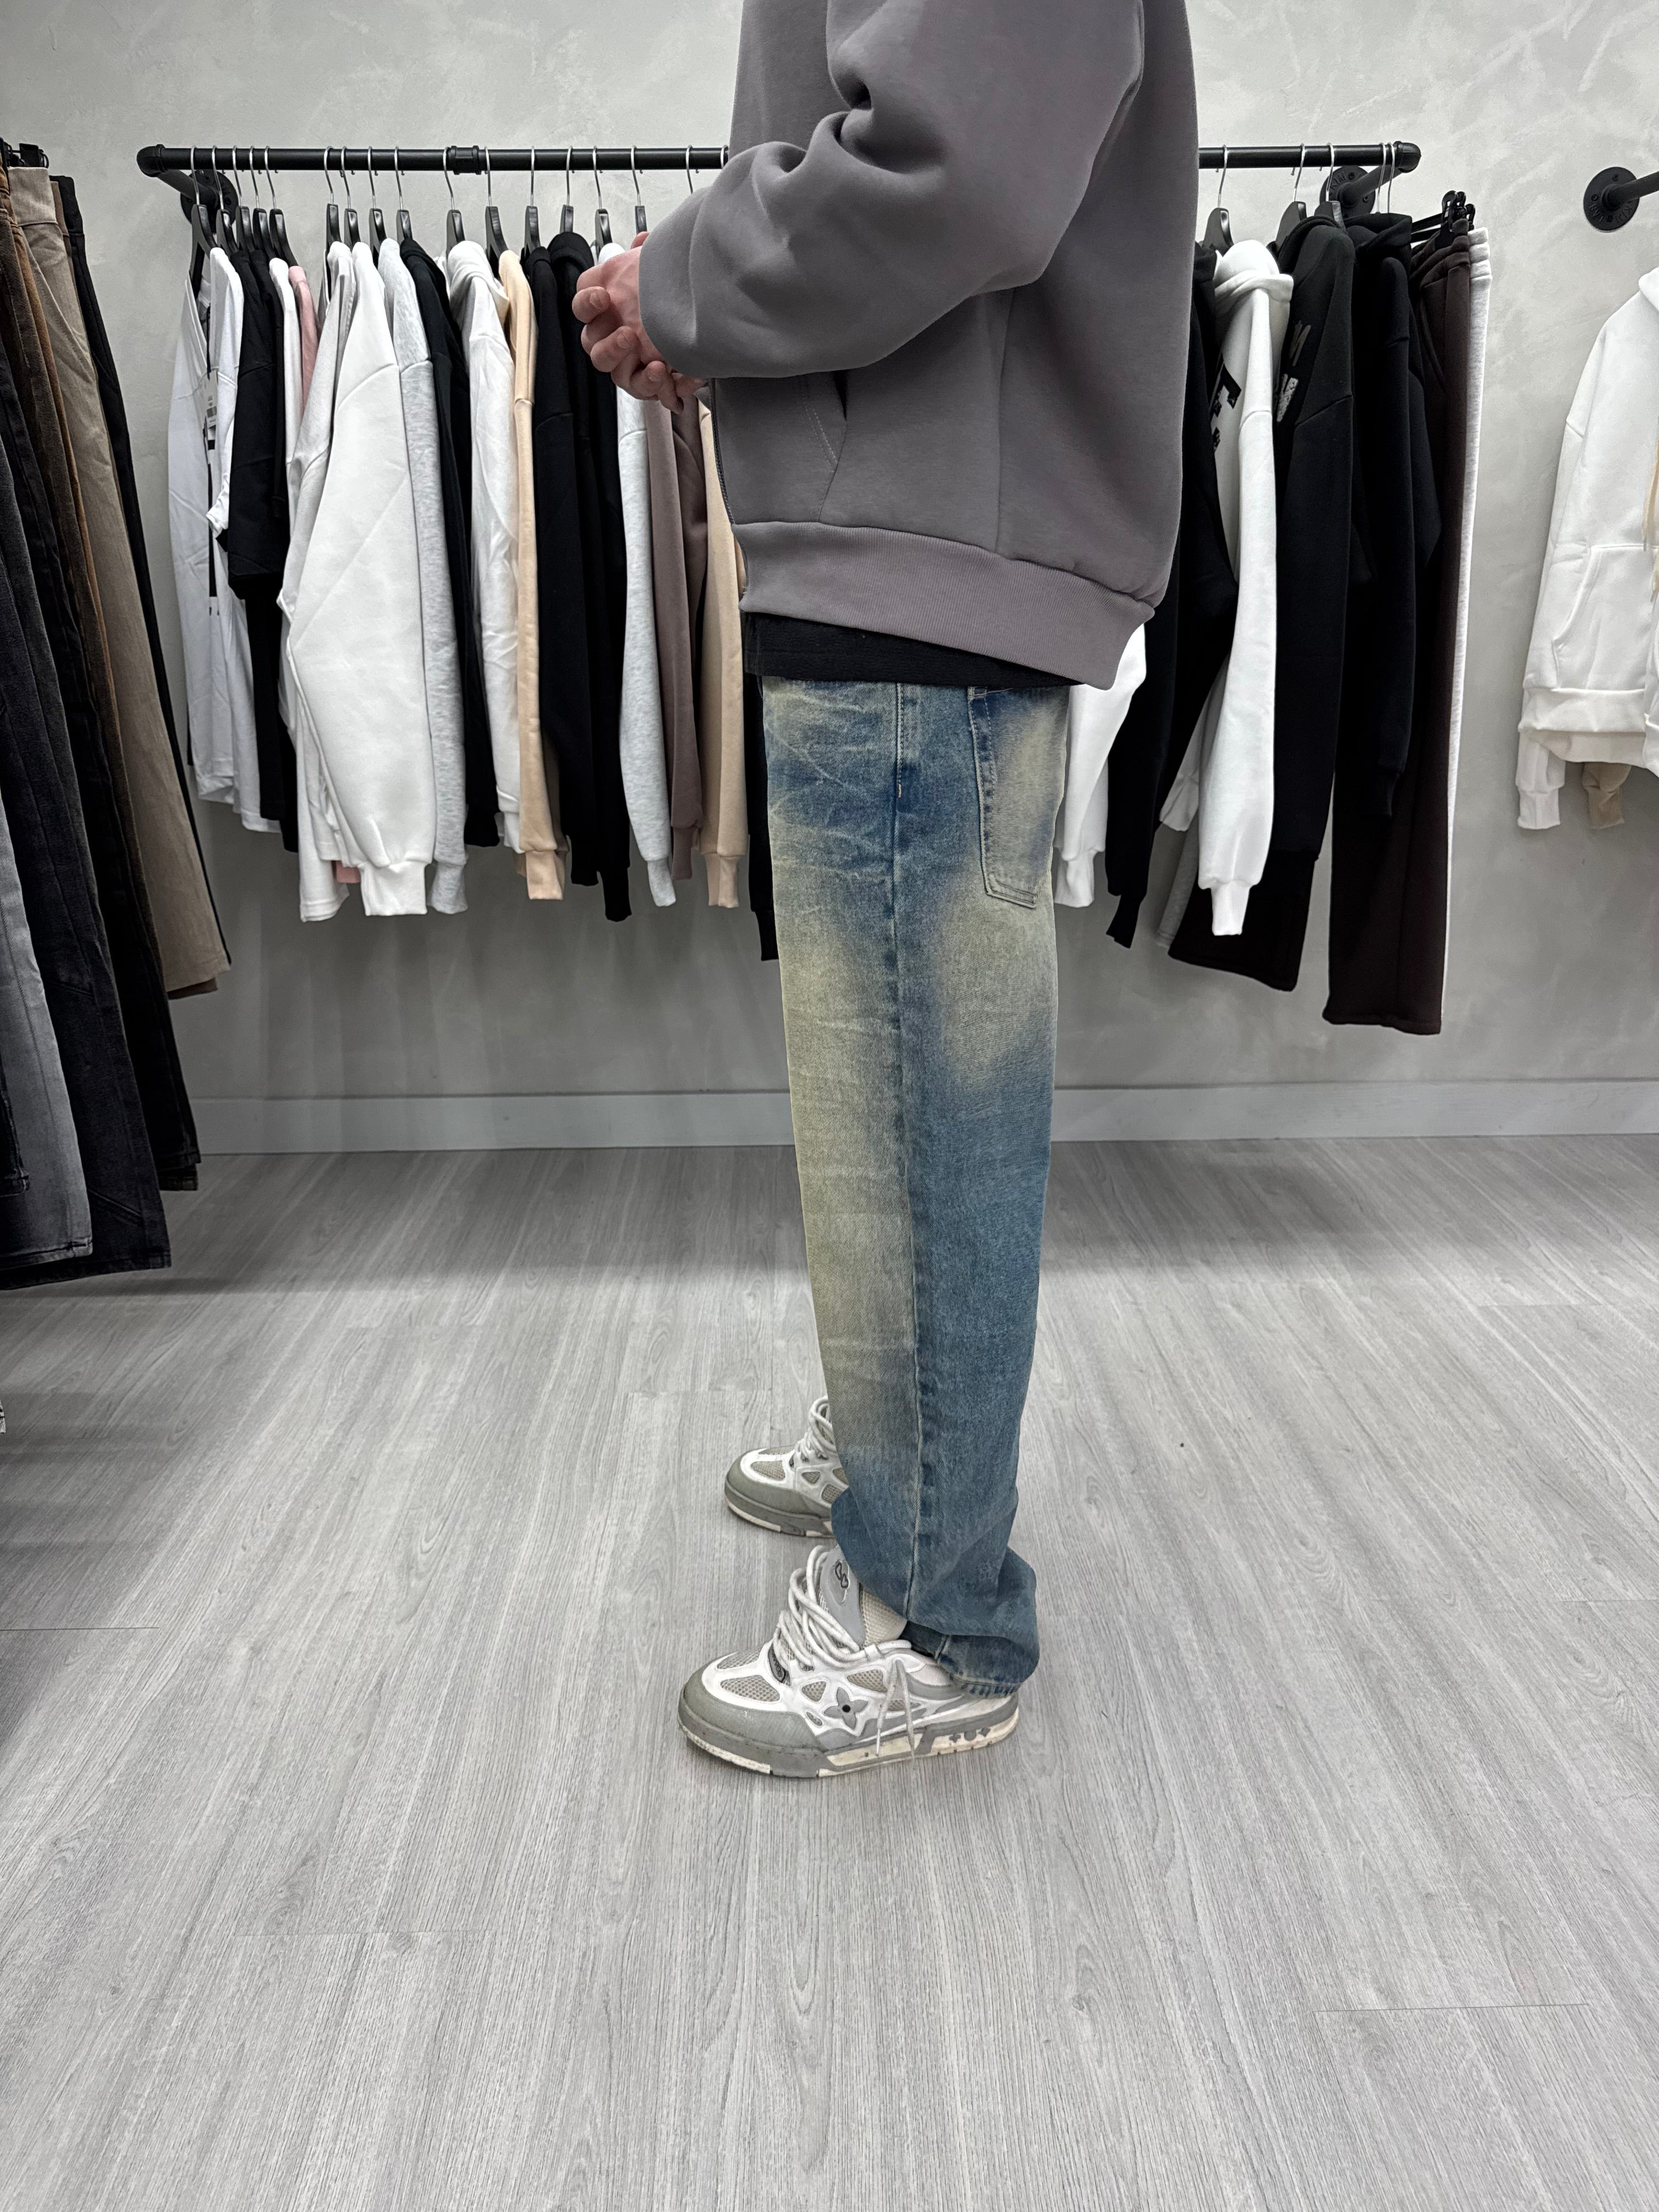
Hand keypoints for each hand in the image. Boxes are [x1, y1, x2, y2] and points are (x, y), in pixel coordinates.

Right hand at [573, 239, 706, 413]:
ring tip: (657, 367)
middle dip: (609, 344)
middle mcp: (611, 339)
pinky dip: (664, 387)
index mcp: (607, 312)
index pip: (583, 306)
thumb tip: (643, 240)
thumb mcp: (659, 273)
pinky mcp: (647, 384)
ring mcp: (627, 364)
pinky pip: (649, 391)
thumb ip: (646, 256)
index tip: (601, 297)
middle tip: (628, 336)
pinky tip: (681, 377)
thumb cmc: (670, 300)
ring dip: (634, 369)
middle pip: (593, 346)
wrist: (702, 326)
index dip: (587, 303)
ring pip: (616, 374)